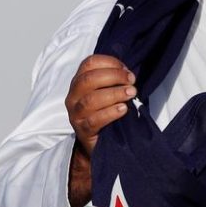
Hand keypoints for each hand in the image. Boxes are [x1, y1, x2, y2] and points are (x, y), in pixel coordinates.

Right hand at [65, 54, 136, 206]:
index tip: (127, 71)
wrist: (100, 143)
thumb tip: (129, 73)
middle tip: (131, 82)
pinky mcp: (82, 130)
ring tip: (130, 94)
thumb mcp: (108, 92)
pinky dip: (110, 113)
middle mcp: (73, 96)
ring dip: (114, 94)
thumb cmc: (107, 112)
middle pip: (89, 79)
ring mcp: (76, 114)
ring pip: (91, 100)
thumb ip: (115, 80)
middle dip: (114, 77)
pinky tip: (123, 109)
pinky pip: (94, 120)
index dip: (110, 63)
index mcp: (79, 82)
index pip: (89, 63)